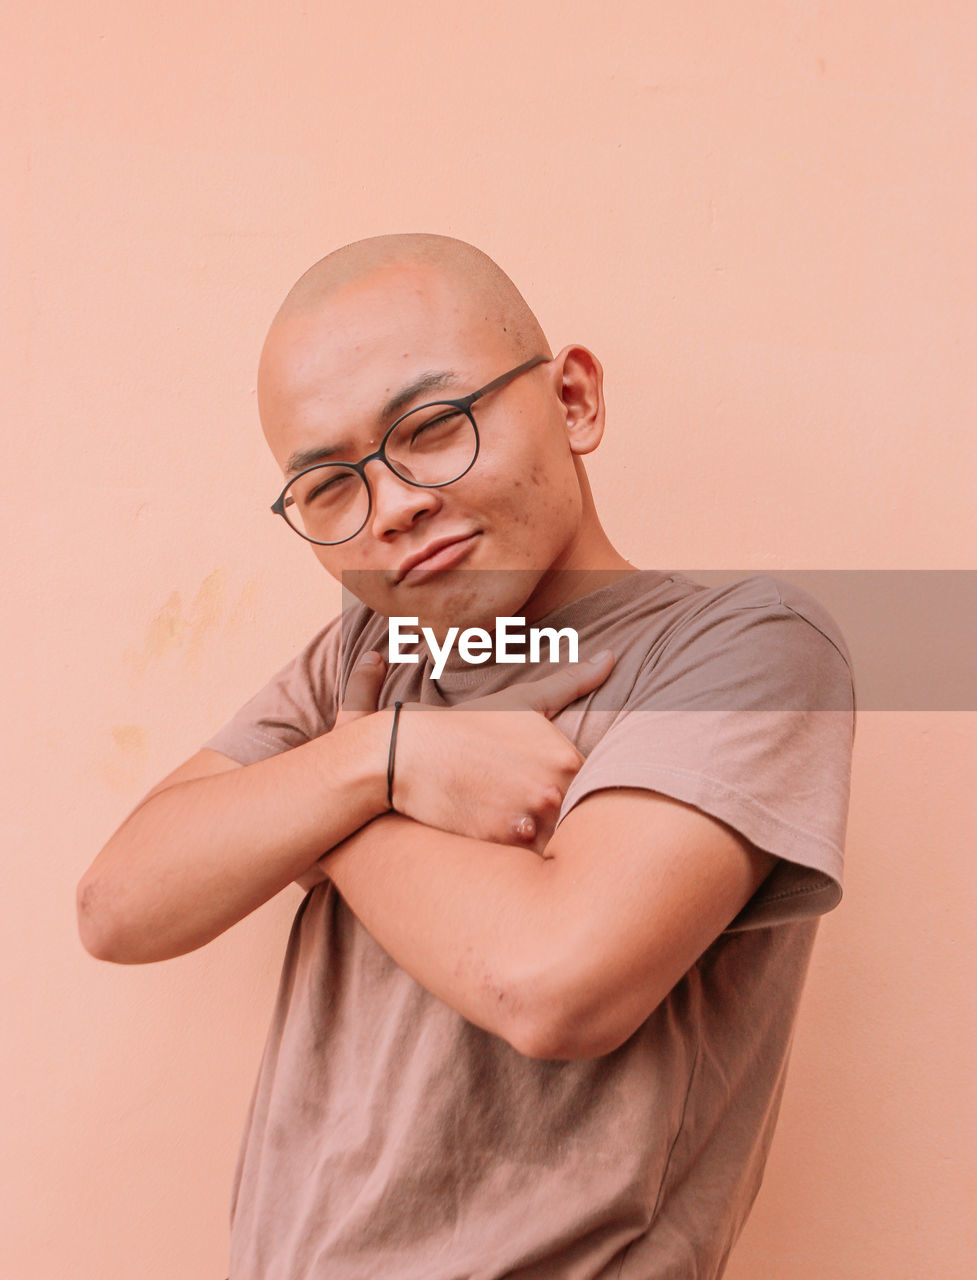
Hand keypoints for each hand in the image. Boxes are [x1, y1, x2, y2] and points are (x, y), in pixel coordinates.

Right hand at [335, 647, 615, 854]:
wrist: (408, 750)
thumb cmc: (470, 724)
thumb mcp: (523, 700)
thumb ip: (573, 681)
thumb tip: (611, 656)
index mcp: (566, 758)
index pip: (595, 791)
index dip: (574, 795)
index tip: (550, 789)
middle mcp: (553, 788)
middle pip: (575, 821)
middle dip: (559, 818)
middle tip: (526, 806)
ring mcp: (526, 816)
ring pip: (552, 844)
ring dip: (540, 839)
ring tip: (511, 820)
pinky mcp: (499, 841)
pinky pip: (524, 861)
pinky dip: (515, 853)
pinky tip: (495, 830)